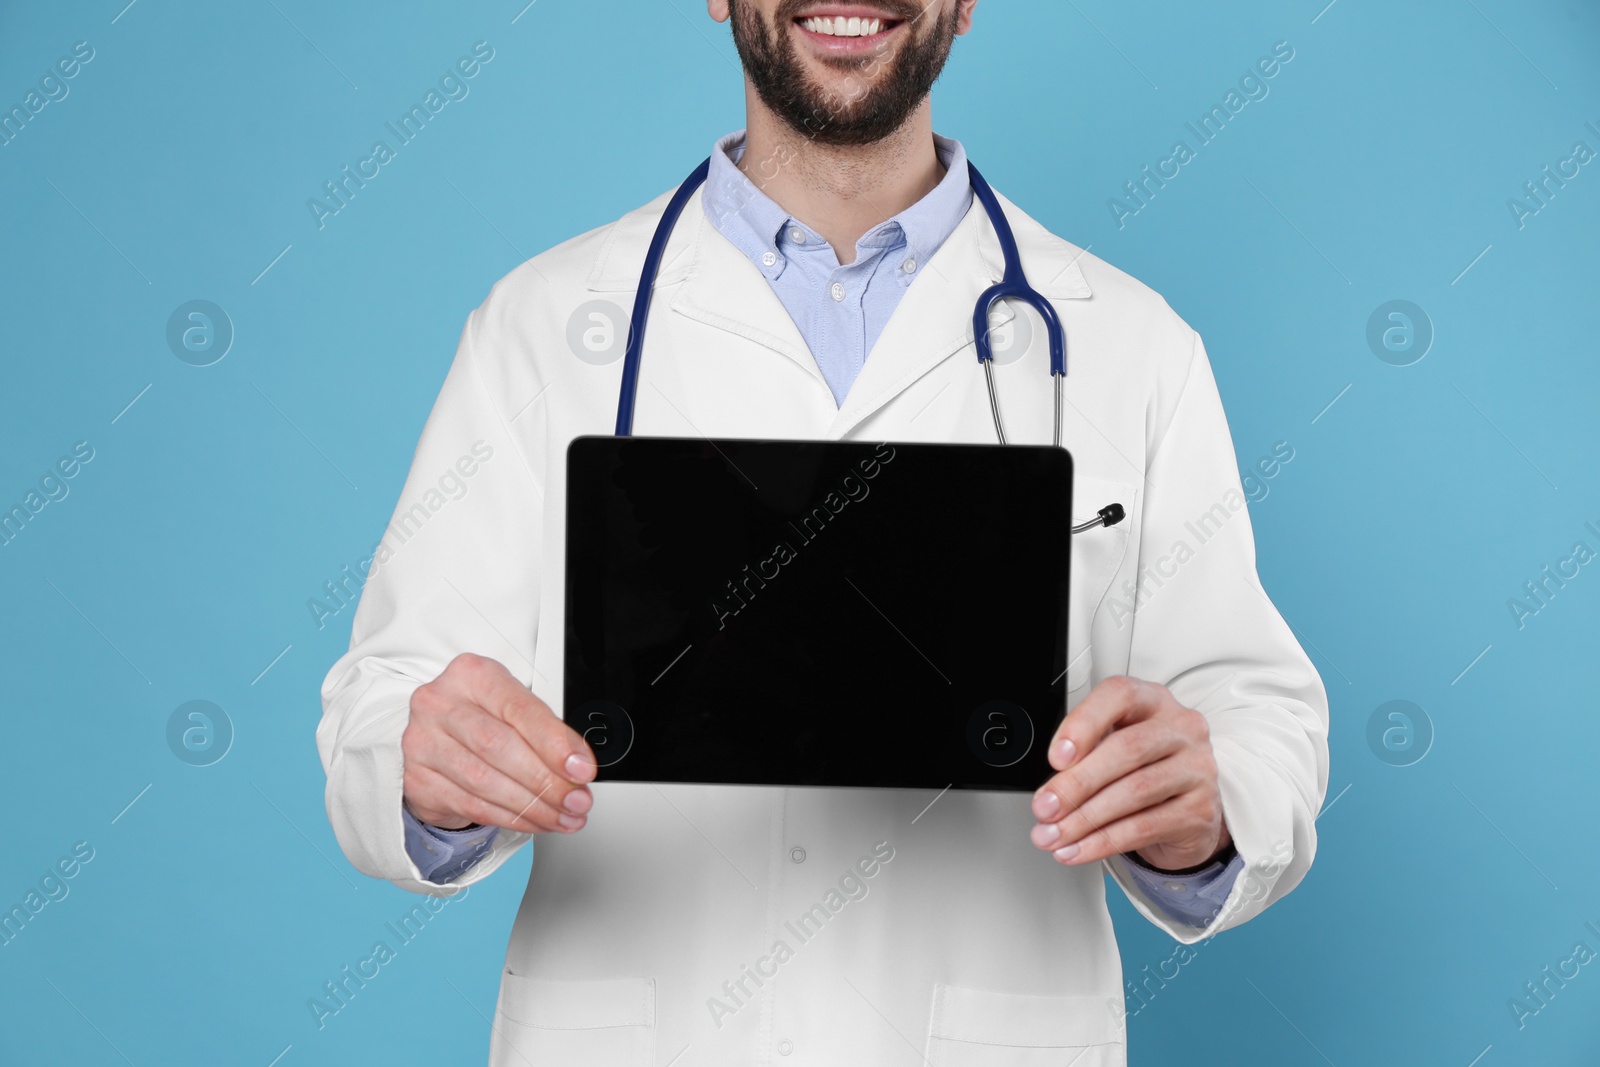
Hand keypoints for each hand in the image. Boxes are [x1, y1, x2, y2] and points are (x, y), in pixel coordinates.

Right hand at [402, 653, 596, 834]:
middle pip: (499, 747)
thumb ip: (545, 732)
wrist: (438, 742)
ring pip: (485, 782)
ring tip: (563, 816)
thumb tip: (578, 767)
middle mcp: (440, 704)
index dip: (554, 743)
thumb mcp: (515, 710)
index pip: (519, 709)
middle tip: (576, 800)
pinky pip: (471, 806)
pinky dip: (510, 818)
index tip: (581, 768)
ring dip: (533, 806)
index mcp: (472, 675)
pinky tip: (535, 821)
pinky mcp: (417, 780)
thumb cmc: (484, 719)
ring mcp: (422, 743)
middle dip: (546, 781)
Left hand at [1028, 676, 1229, 870]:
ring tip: (1055, 835)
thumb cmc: (1142, 770)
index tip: (1056, 757)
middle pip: (1127, 749)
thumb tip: (1050, 792)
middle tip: (1046, 807)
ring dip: (1085, 819)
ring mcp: (1197, 769)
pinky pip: (1144, 827)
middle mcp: (1181, 729)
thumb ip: (1084, 756)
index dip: (1083, 724)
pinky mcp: (1201, 810)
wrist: (1187, 812)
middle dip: (1077, 783)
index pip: (1120, 696)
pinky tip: (1078, 849)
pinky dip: (1103, 842)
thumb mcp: (1112, 748)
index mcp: (1153, 701)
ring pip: (1134, 791)